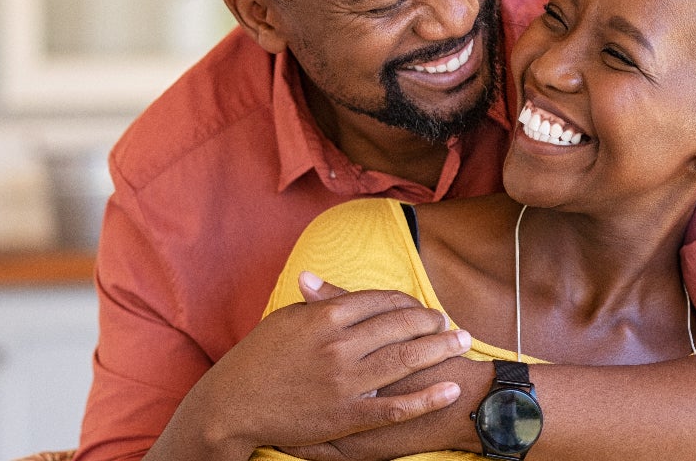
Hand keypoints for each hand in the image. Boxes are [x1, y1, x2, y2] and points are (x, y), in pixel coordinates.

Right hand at [181, 271, 469, 457]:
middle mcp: (339, 345)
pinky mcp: (346, 415)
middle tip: (452, 323)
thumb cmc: (256, 359)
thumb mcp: (284, 320)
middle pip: (400, 326)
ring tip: (462, 343)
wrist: (233, 404)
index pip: (380, 300)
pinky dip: (426, 398)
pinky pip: (395, 407)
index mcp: (325, 316)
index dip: (408, 302)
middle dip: (432, 322)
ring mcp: (344, 382)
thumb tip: (321, 279)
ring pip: (404, 361)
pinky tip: (448, 389)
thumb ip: (313, 303)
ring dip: (439, 349)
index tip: (422, 306)